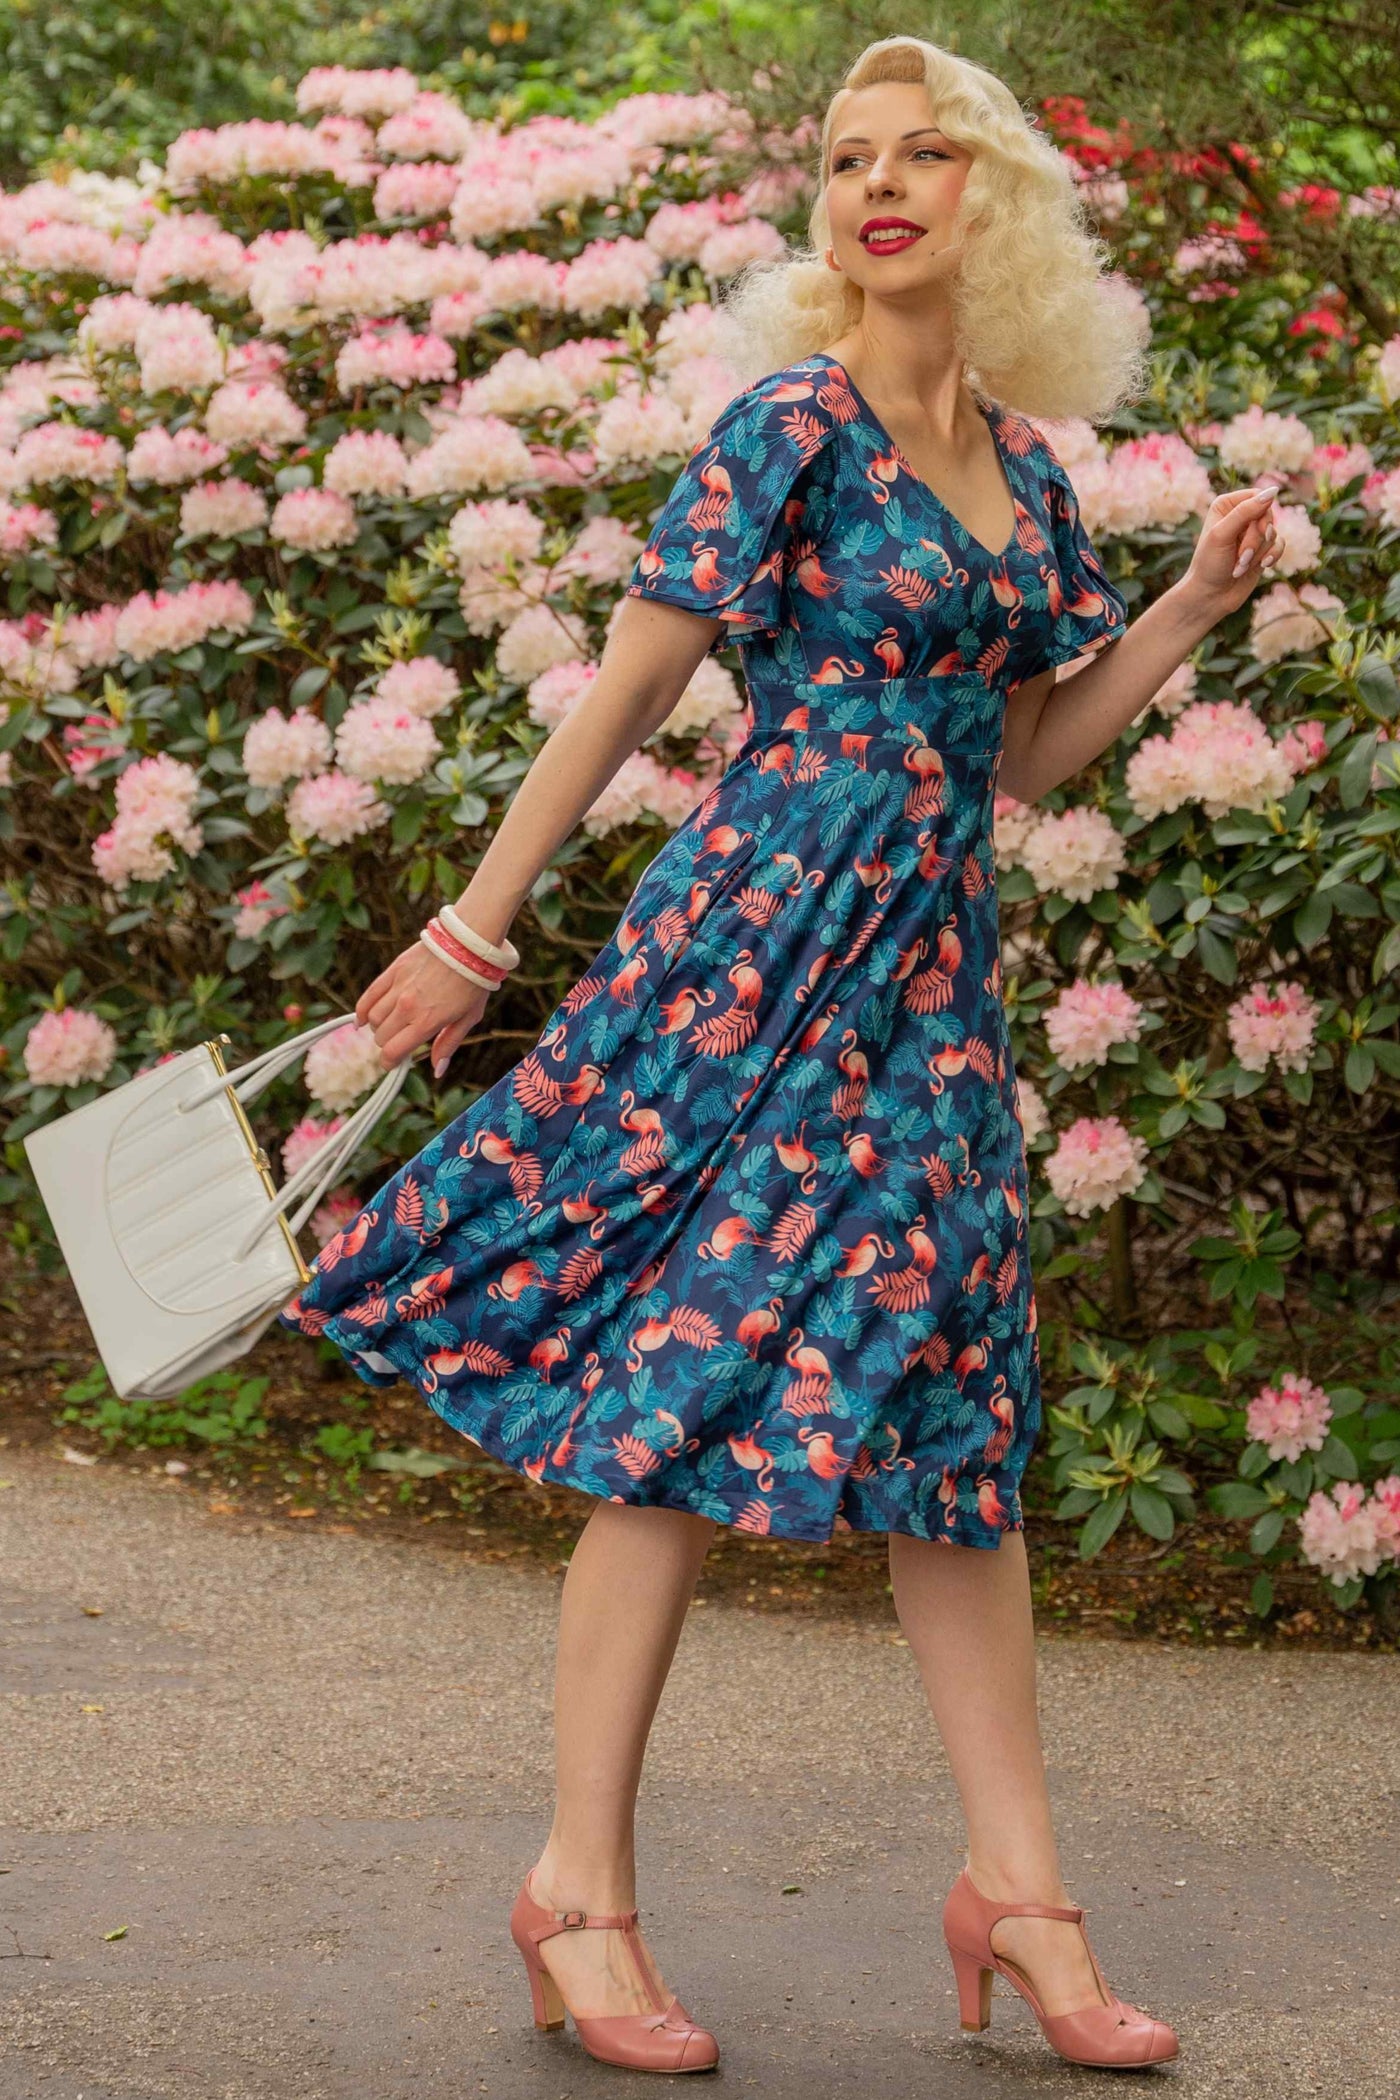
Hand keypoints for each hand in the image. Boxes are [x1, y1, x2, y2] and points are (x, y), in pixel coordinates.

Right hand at [355, 941, 491, 1079]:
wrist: (468, 943)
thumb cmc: (473, 982)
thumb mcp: (468, 1018)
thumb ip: (448, 1044)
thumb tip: (437, 1071)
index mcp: (427, 1022)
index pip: (393, 1051)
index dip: (389, 1062)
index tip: (392, 1063)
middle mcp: (408, 1007)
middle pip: (381, 1036)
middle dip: (388, 1044)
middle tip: (398, 1042)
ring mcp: (398, 987)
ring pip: (373, 1017)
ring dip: (378, 1027)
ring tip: (390, 1027)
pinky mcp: (394, 970)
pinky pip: (369, 995)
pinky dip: (362, 1010)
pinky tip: (362, 1020)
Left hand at [1181, 483, 1283, 616]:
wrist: (1210, 597)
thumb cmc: (1209, 565)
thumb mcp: (1222, 535)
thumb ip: (1245, 512)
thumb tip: (1274, 491)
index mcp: (1226, 505)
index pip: (1258, 496)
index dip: (1260, 513)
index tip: (1255, 530)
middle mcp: (1240, 516)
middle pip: (1267, 515)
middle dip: (1256, 539)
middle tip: (1241, 556)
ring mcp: (1252, 533)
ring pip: (1273, 533)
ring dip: (1258, 553)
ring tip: (1240, 566)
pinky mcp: (1262, 549)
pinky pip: (1280, 544)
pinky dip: (1272, 556)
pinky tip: (1262, 566)